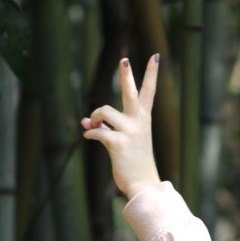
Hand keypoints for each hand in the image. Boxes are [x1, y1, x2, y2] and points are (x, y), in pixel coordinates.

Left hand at [81, 55, 161, 199]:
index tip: (155, 56)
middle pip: (131, 92)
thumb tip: (84, 123)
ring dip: (94, 117)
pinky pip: (96, 131)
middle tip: (123, 59)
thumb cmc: (133, 161)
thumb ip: (104, 127)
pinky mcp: (118, 144)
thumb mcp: (123, 140)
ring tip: (92, 125)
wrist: (142, 184)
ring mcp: (130, 132)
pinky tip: (88, 136)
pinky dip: (89, 133)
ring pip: (104, 111)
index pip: (149, 91)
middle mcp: (139, 122)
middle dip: (126, 75)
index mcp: (144, 118)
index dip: (151, 73)